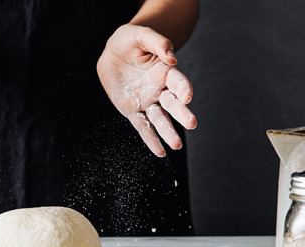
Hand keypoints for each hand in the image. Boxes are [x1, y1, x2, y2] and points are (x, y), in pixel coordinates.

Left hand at [97, 24, 196, 155]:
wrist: (112, 52)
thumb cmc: (129, 40)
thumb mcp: (141, 35)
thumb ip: (158, 43)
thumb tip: (172, 58)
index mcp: (164, 71)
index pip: (178, 82)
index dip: (183, 89)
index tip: (187, 97)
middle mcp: (159, 88)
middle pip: (172, 103)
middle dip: (181, 113)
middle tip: (191, 123)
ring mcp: (147, 101)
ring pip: (159, 119)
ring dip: (168, 131)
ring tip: (176, 145)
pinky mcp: (132, 110)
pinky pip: (142, 126)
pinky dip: (151, 140)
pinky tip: (160, 153)